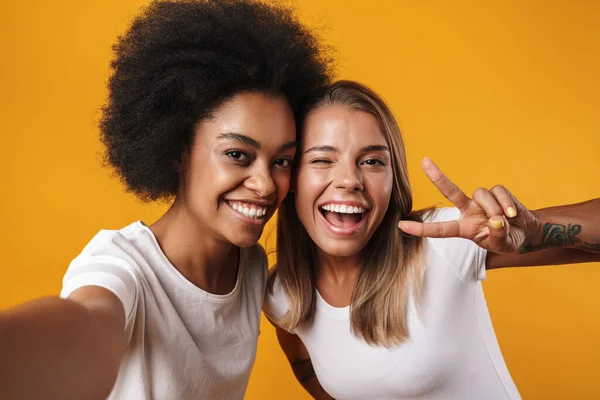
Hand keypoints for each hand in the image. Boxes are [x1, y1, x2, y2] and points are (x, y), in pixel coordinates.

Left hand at [398, 158, 540, 252]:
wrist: (526, 232)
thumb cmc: (507, 239)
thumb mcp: (502, 244)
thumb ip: (497, 235)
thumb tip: (496, 219)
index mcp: (463, 228)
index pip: (439, 229)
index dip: (421, 229)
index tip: (401, 226)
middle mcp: (468, 211)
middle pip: (451, 192)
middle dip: (438, 177)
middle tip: (424, 162)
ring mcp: (481, 201)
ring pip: (480, 194)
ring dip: (494, 209)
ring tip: (505, 221)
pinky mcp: (496, 192)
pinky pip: (498, 191)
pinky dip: (506, 203)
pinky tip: (513, 214)